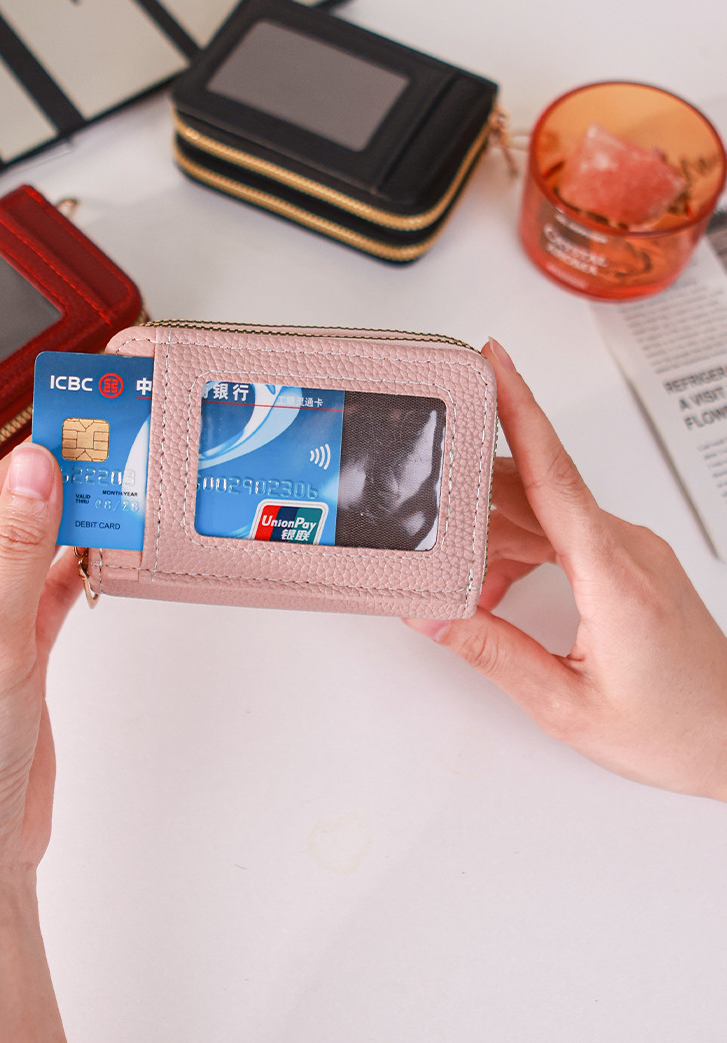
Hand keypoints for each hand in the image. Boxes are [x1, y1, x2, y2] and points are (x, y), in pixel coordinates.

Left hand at [0, 442, 76, 1041]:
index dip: (22, 474)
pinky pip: (51, 592)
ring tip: (118, 492)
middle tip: (106, 458)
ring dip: (71, 531)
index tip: (72, 437)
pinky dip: (80, 571)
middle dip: (52, 496)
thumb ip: (19, 557)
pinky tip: (108, 547)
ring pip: (30, 557)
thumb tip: (35, 475)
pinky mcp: (16, 652)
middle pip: (2, 528)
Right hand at [404, 340, 726, 800]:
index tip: (492, 363)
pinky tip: (494, 585)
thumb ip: (492, 653)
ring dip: (492, 530)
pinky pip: (564, 531)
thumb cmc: (674, 730)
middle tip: (419, 489)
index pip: (553, 473)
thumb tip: (432, 612)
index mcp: (613, 575)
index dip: (518, 410)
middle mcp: (626, 548)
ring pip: (545, 510)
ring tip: (457, 572)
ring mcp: (631, 551)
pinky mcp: (631, 562)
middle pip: (534, 489)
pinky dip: (520, 547)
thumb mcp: (568, 706)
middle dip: (471, 490)